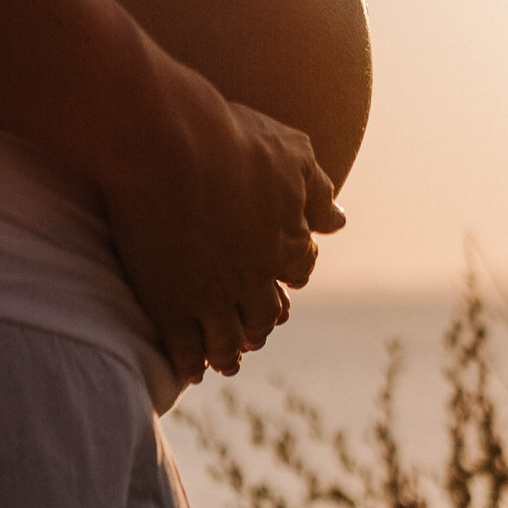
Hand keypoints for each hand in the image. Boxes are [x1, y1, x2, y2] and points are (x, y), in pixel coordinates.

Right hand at [97, 53, 343, 388]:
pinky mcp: (169, 302)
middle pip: (266, 316)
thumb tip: (338, 221)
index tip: (283, 286)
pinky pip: (184, 347)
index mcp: (286, 243)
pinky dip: (189, 363)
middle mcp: (254, 278)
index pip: (298, 271)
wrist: (168, 142)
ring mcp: (211, 295)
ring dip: (228, 355)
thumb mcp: (291, 153)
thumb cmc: (230, 138)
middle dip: (262, 328)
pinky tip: (188, 370)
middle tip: (255, 338)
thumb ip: (318, 191)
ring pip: (227, 340)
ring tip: (224, 363)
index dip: (291, 278)